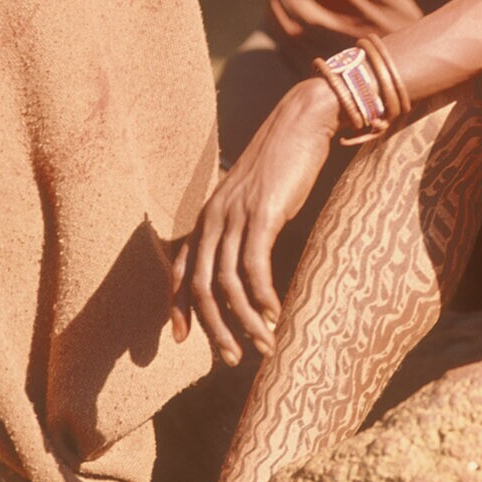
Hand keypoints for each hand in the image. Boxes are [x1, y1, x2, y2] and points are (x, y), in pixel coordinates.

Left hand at [171, 78, 338, 362]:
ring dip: (245, 322)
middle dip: (214, 329)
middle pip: (203, 287)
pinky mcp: (263, 214)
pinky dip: (263, 297)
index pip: (183, 270)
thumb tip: (251, 258)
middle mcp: (214, 218)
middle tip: (231, 359)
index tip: (183, 340)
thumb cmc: (285, 161)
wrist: (303, 121)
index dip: (179, 307)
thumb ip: (246, 225)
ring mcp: (236, 216)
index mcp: (208, 216)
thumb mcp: (255, 197)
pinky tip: (276, 314)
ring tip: (263, 345)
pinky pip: (255, 266)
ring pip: (229, 284)